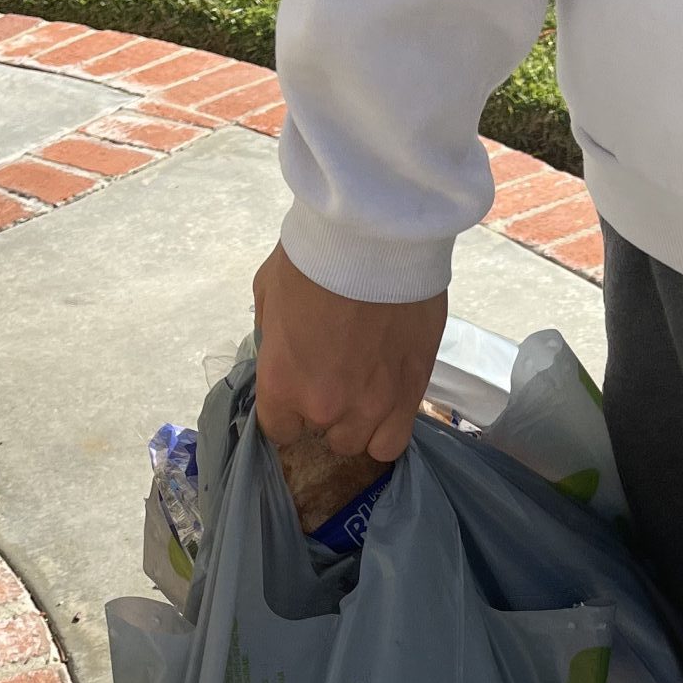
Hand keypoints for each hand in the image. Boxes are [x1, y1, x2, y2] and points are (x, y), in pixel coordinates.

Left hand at [252, 245, 446, 529]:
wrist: (377, 238)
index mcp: (283, 383)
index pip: (279, 429)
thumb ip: (273, 335)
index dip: (287, 413)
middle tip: (335, 377)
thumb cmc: (315, 257)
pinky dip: (389, 426)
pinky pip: (396, 439)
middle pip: (325, 437)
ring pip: (363, 444)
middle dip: (326, 411)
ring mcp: (374, 406)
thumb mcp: (269, 291)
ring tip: (366, 392)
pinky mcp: (413, 395)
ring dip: (360, 423)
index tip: (296, 393)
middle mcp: (327, 407)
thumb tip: (282, 349)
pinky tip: (389, 401)